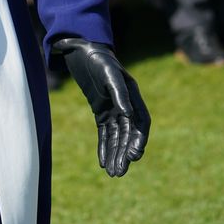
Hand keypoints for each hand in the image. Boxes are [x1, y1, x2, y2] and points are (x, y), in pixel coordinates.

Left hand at [52, 36, 149, 176]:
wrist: (82, 49)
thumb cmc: (97, 59)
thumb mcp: (108, 74)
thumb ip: (119, 92)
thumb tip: (129, 114)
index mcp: (133, 95)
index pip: (141, 123)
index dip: (138, 140)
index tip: (133, 156)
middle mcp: (125, 105)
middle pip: (128, 134)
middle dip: (124, 154)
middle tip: (119, 173)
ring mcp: (113, 109)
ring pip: (116, 137)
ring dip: (115, 154)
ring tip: (112, 174)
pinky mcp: (101, 111)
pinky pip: (105, 133)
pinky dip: (104, 147)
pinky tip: (102, 162)